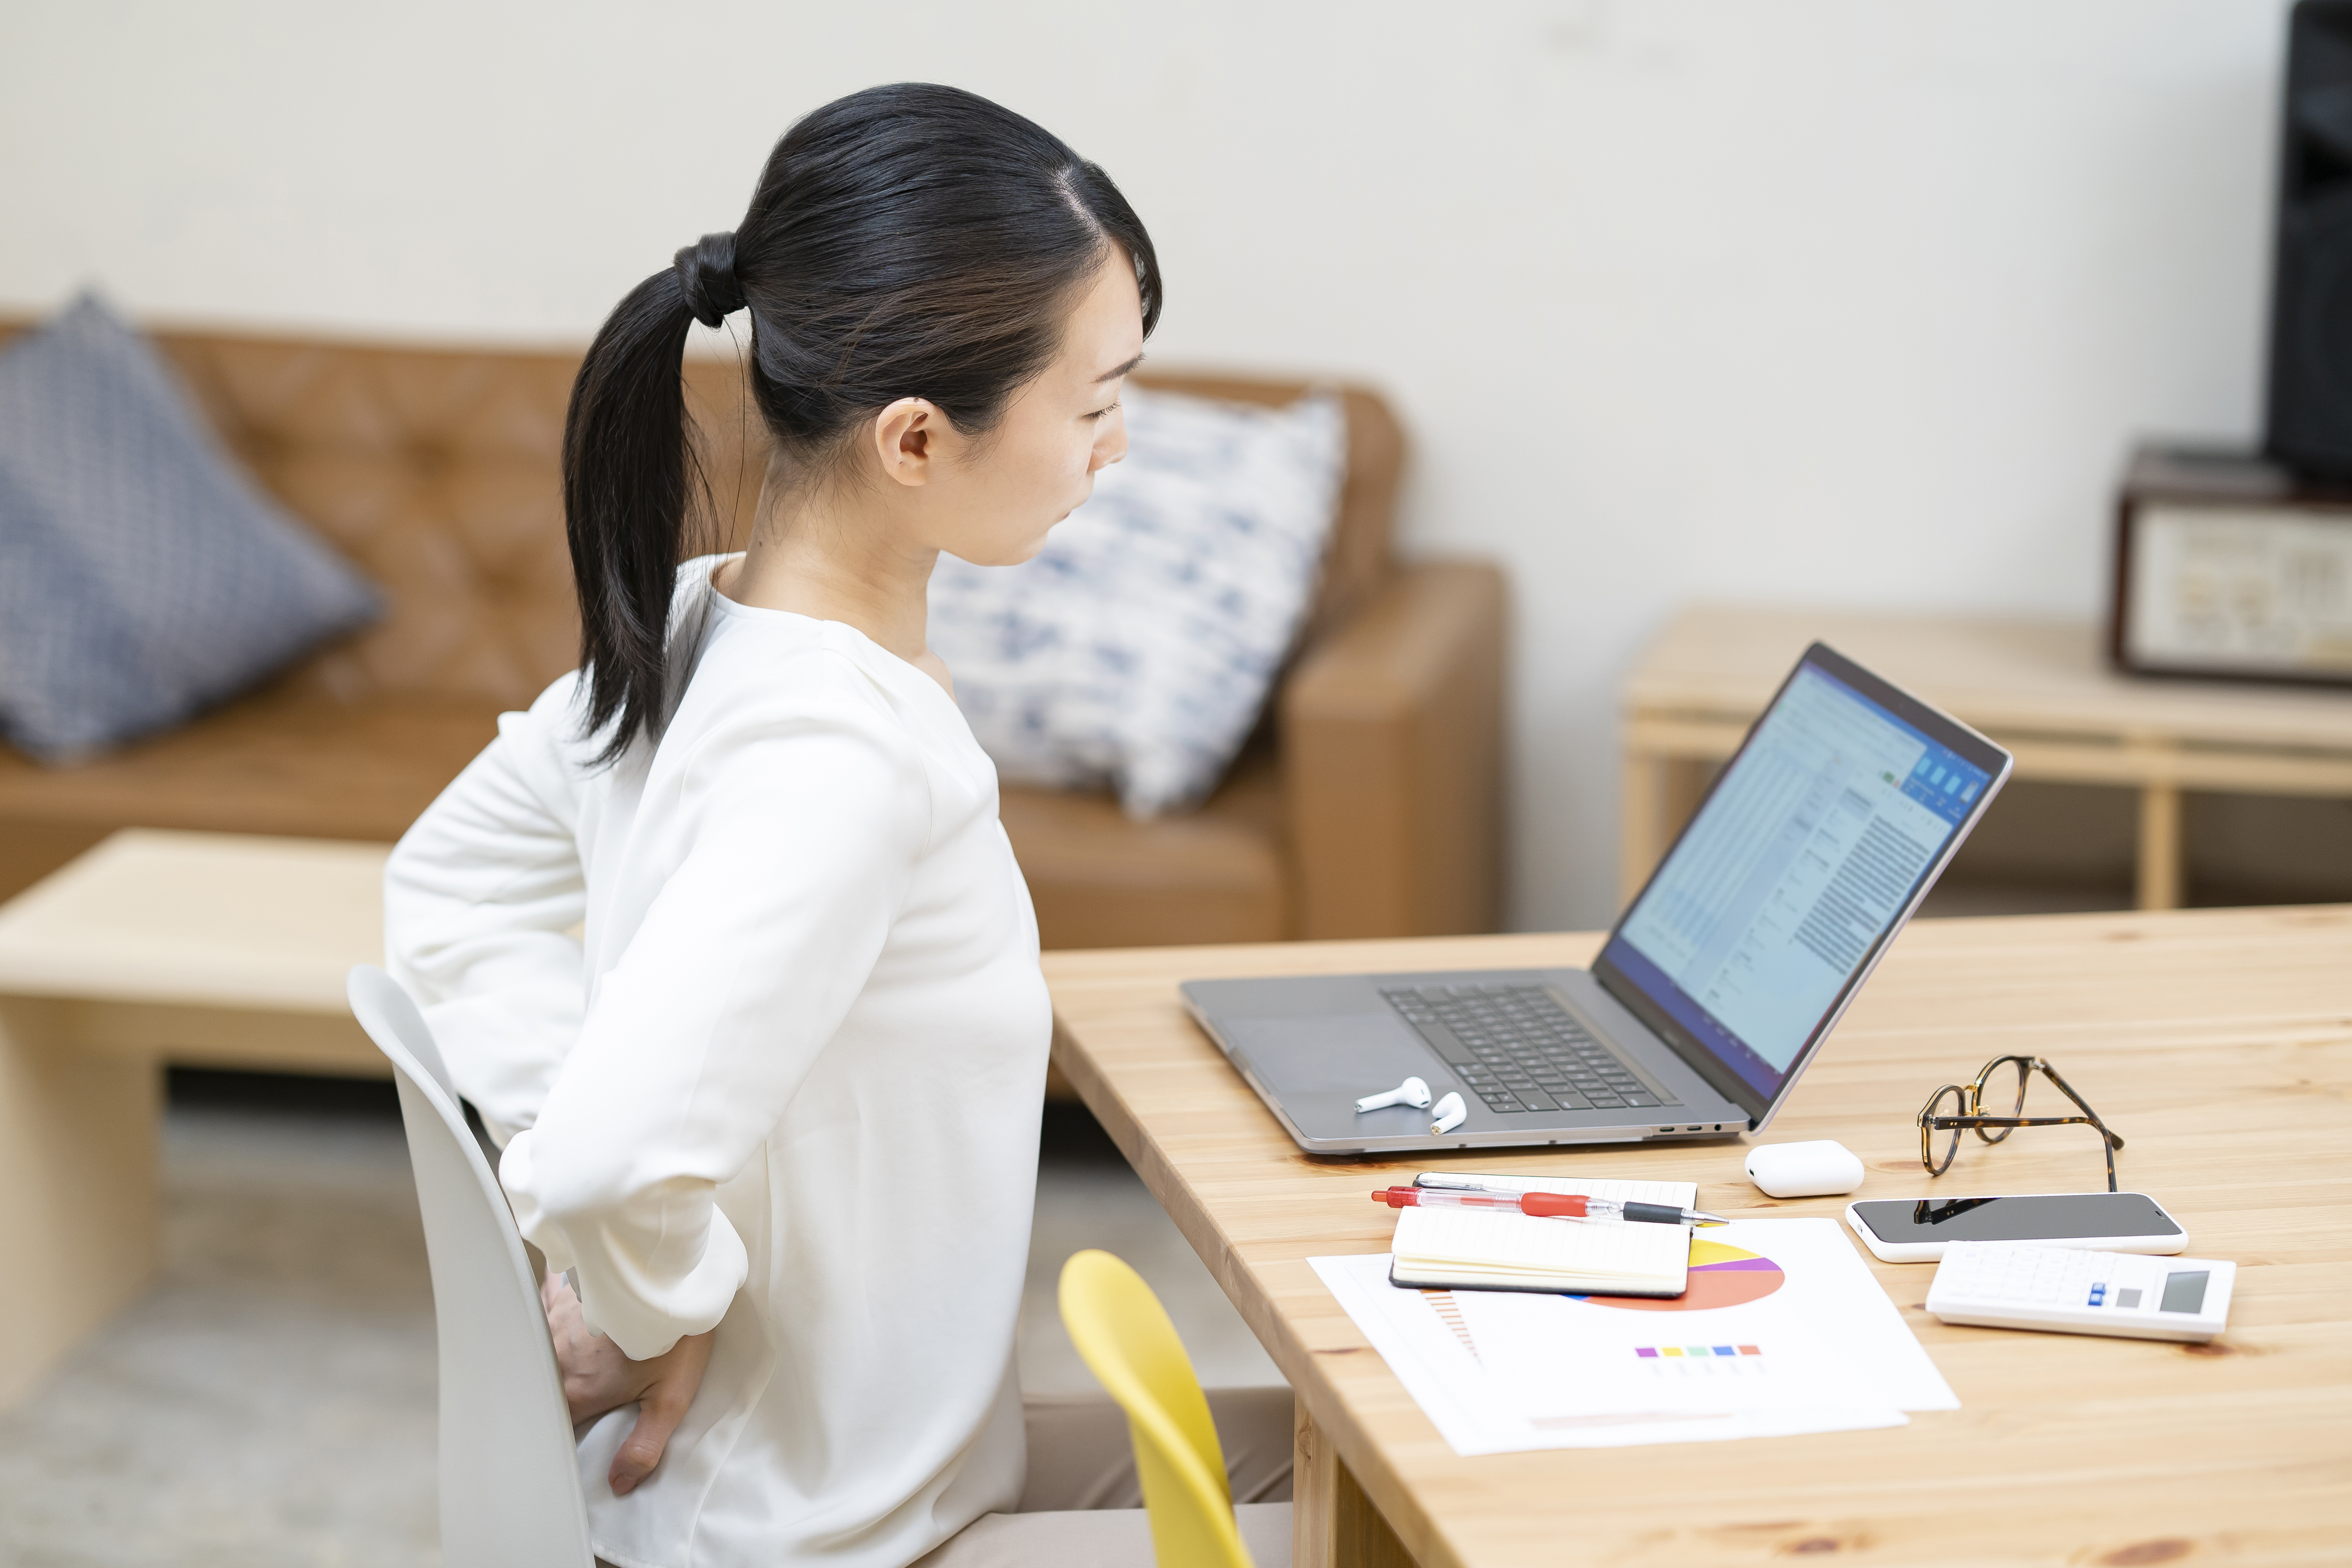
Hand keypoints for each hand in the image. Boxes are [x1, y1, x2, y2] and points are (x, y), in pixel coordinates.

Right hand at [542, 1268, 716, 1495]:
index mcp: (578, 1391)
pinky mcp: (560, 1294)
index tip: (563, 1437)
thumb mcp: (671, 1399)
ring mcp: (553, 1324)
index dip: (555, 1437)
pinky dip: (543, 1319)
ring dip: (544, 1360)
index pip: (551, 1427)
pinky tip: (557, 1319)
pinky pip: (539, 1309)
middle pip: (539, 1389)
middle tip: (563, 1398)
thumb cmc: (676, 1337)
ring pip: (535, 1351)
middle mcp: (556, 1359)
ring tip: (565, 1362)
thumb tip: (619, 1484)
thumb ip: (643, 1447)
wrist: (676, 1274)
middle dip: (546, 1398)